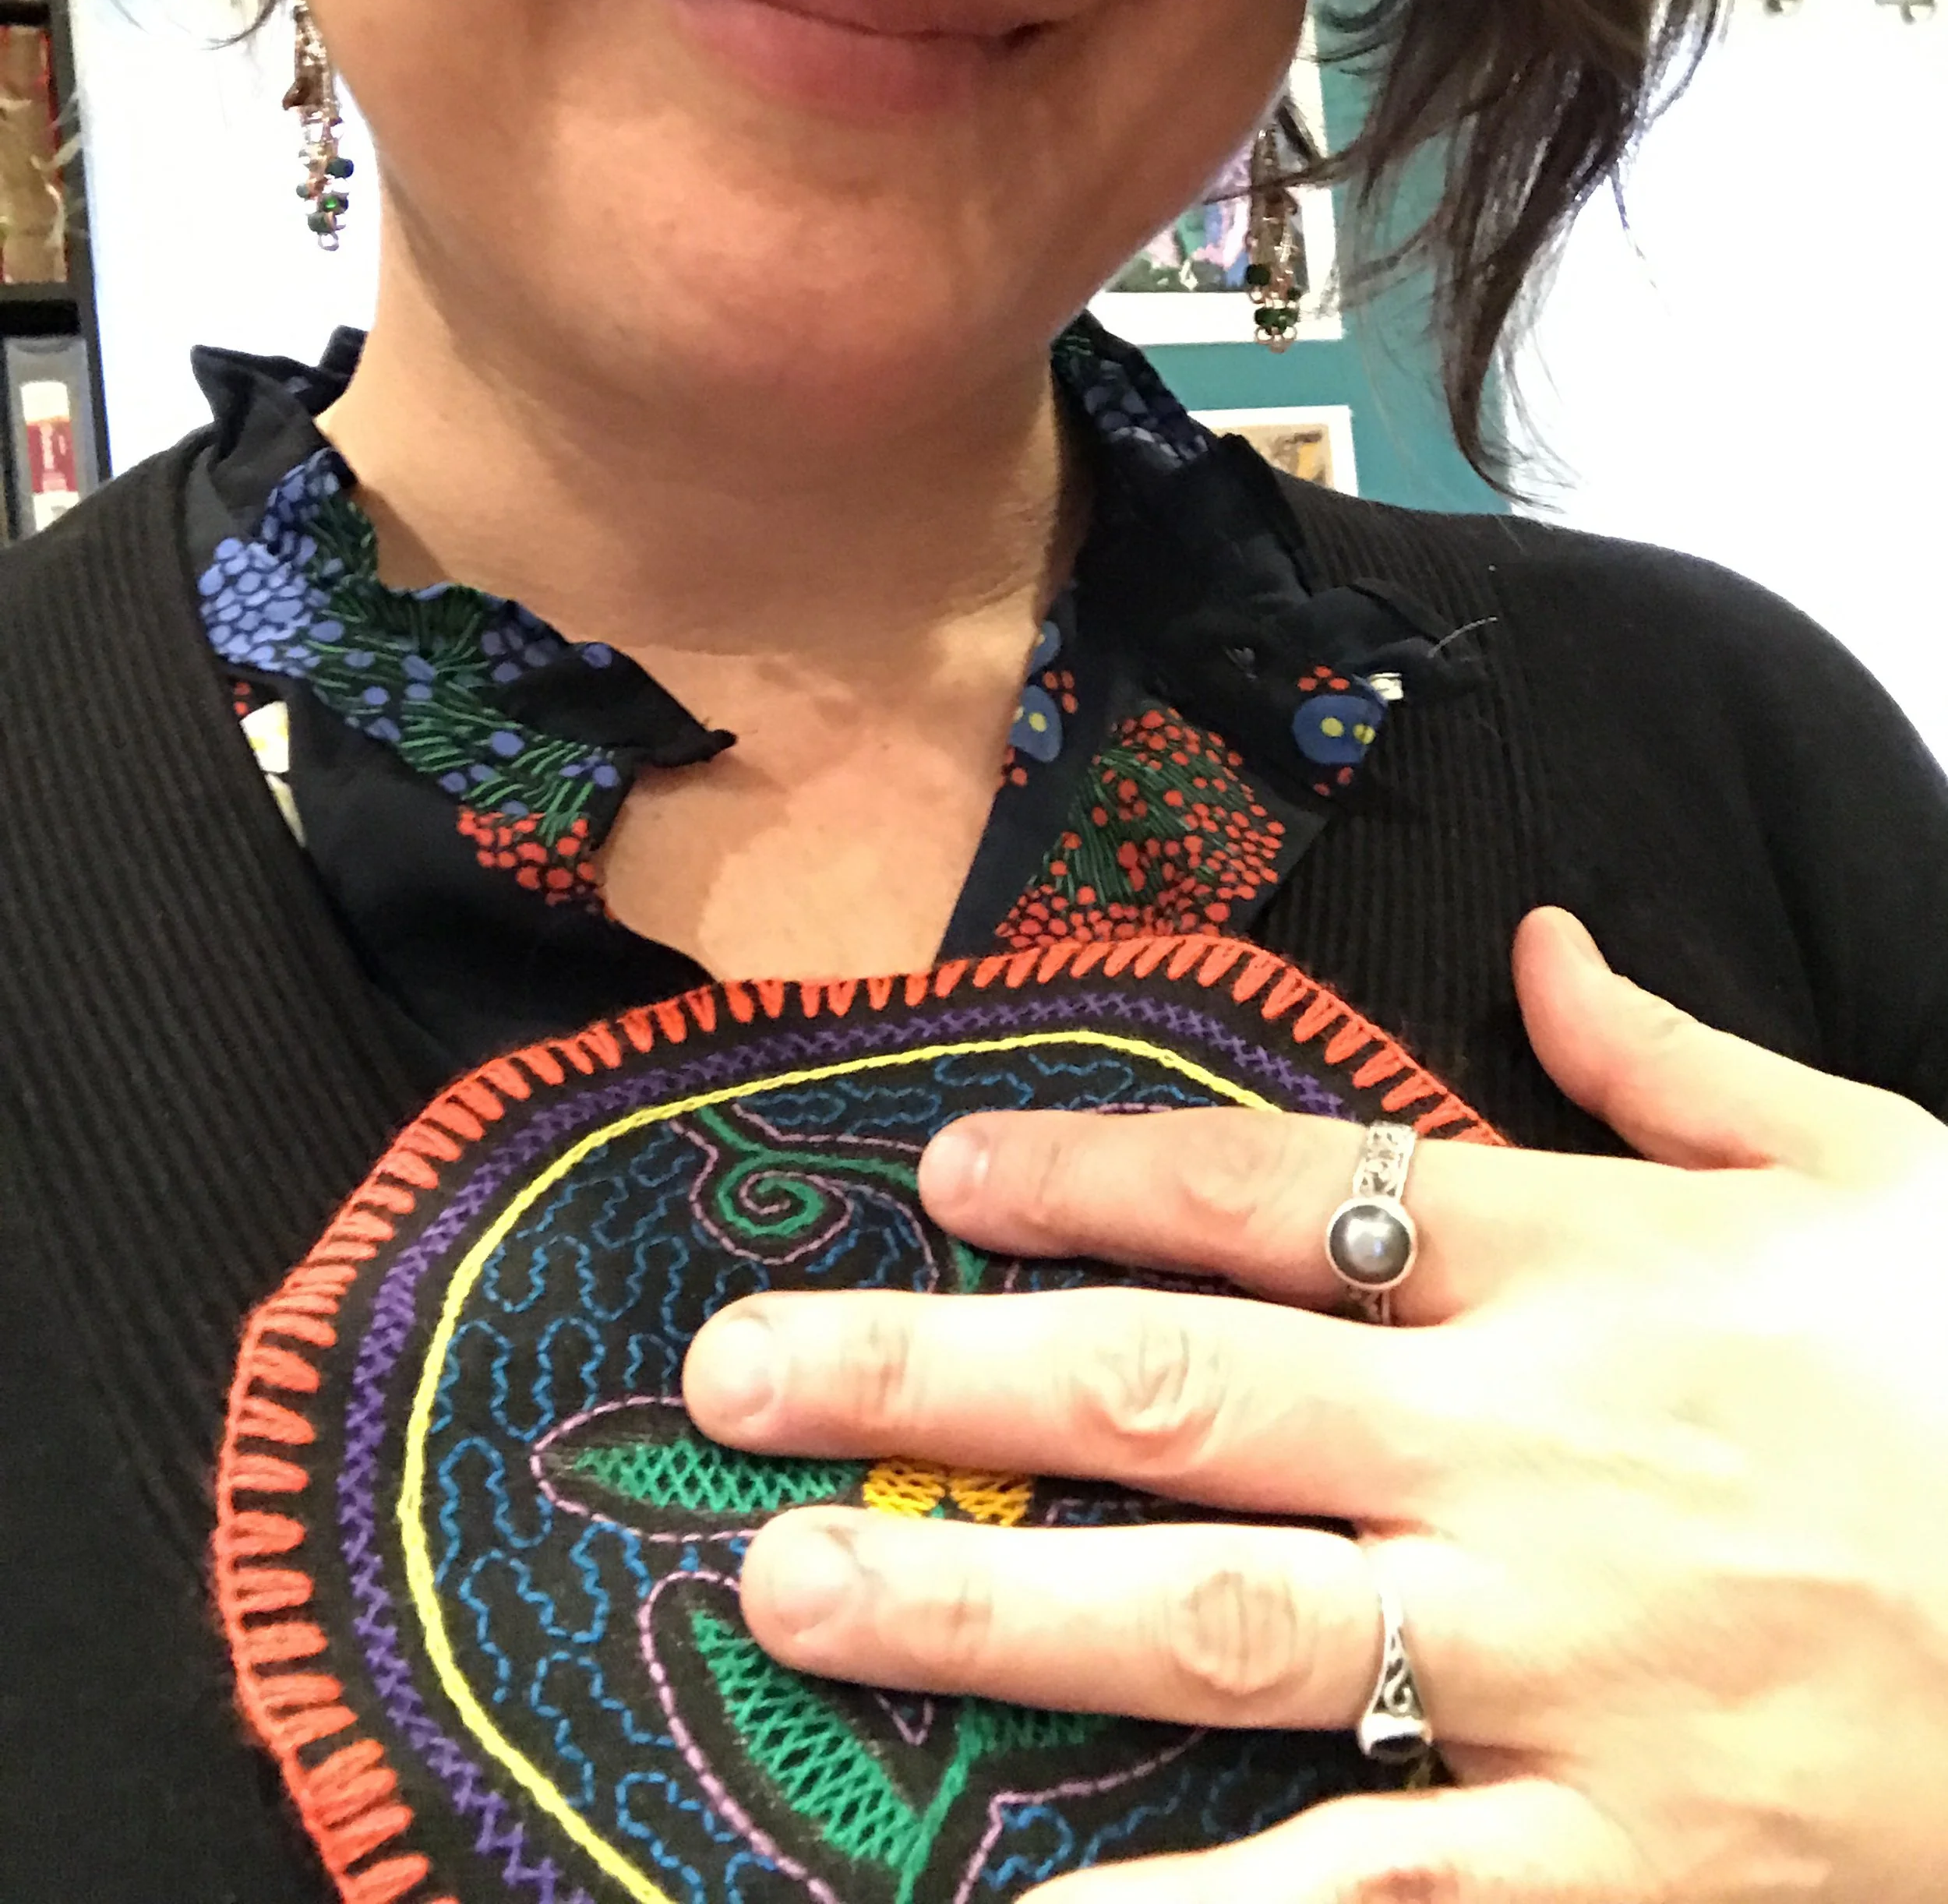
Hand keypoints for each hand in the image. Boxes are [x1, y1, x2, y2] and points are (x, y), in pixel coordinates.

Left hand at [683, 910, 1947, 1901]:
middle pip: (1174, 1391)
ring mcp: (1558, 1667)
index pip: (1271, 1187)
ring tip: (785, 1591)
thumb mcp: (1875, 1166)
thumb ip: (1676, 1061)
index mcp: (1581, 1266)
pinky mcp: (1618, 1861)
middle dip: (934, 1375)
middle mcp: (1528, 1452)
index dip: (1081, 1166)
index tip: (929, 1165)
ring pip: (1215, 1627)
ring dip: (983, 1609)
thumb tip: (1543, 947)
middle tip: (734, 1377)